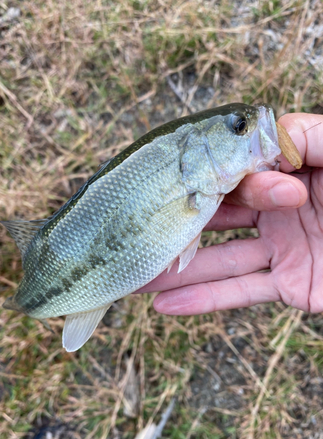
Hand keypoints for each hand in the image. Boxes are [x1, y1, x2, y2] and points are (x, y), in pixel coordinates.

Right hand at [139, 113, 322, 313]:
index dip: (220, 180)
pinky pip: (240, 293)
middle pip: (216, 216)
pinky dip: (202, 301)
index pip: (238, 172)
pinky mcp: (290, 286)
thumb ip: (309, 137)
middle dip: (175, 224)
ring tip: (134, 273)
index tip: (210, 190)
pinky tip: (164, 305)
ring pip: (219, 259)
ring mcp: (282, 248)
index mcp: (292, 171)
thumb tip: (264, 133)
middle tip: (133, 229)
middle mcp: (279, 209)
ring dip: (176, 268)